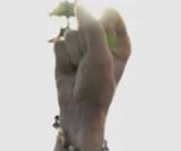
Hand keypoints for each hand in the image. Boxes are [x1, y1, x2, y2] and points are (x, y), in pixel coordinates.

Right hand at [52, 5, 130, 137]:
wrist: (79, 111)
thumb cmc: (97, 87)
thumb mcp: (100, 56)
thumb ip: (92, 27)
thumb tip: (79, 5)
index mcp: (120, 44)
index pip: (111, 14)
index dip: (102, 25)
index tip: (102, 45)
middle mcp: (102, 43)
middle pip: (88, 22)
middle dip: (86, 44)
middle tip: (90, 65)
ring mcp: (83, 47)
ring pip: (72, 33)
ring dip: (74, 54)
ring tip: (80, 70)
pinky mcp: (66, 53)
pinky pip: (59, 43)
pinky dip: (63, 58)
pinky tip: (70, 71)